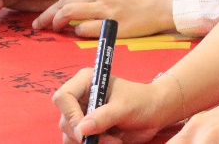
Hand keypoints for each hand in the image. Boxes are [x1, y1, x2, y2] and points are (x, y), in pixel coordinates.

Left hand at [33, 0, 175, 36]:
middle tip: (40, 23)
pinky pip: (85, 29)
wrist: (167, 0)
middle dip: (49, 13)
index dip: (57, 2)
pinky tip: (77, 34)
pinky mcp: (113, 24)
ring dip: (57, 22)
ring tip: (53, 29)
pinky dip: (77, 32)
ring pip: (69, 13)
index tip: (53, 10)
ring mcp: (106, 8)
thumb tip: (80, 0)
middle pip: (65, 1)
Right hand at [54, 71, 177, 143]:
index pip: (63, 97)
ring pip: (70, 136)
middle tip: (108, 139)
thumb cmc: (141, 101)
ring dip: (91, 143)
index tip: (85, 131)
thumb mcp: (124, 107)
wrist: (155, 113)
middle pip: (65, 121)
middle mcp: (80, 99)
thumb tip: (81, 129)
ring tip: (114, 141)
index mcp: (86, 82)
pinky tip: (113, 142)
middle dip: (85, 135)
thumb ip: (104, 116)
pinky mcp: (88, 131)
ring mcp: (82, 116)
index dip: (70, 115)